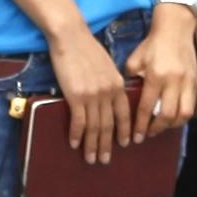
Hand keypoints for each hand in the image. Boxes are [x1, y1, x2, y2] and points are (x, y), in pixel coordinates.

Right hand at [43, 20, 134, 161]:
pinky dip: (77, 134)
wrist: (71, 37)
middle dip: (107, 145)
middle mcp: (108, 93)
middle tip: (105, 160)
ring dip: (92, 145)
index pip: (124, 114)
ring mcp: (93, 96)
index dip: (125, 131)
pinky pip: (79, 121)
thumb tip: (110, 97)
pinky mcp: (76, 96)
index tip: (126, 143)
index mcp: (118, 85)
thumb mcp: (107, 66)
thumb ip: (111, 83)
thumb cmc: (87, 49)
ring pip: (95, 127)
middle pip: (109, 125)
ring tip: (91, 159)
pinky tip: (75, 144)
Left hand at [133, 7, 196, 136]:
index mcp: (155, 75)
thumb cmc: (152, 44)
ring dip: (172, 125)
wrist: (175, 29)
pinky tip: (174, 117)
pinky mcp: (196, 81)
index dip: (141, 125)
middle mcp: (173, 81)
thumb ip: (130, 78)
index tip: (136, 136)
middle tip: (149, 133)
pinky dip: (183, 115)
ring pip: (184, 114)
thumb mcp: (135, 59)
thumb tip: (125, 96)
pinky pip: (192, 105)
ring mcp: (187, 82)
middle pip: (167, 115)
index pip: (147, 107)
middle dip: (157, 129)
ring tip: (163, 126)